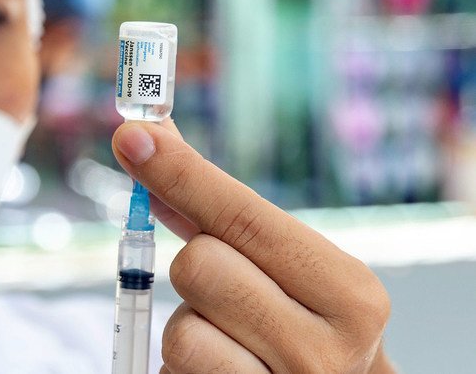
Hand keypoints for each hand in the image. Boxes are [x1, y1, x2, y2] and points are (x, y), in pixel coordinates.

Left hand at [112, 119, 395, 372]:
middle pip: (200, 265)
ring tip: (225, 339)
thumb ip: (221, 208)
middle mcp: (329, 349)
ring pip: (181, 326)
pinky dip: (179, 363)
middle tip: (227, 293)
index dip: (181, 174)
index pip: (246, 218)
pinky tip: (215, 367)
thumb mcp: (283, 269)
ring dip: (186, 324)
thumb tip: (152, 136)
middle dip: (195, 269)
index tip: (134, 136)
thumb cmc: (295, 325)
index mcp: (351, 294)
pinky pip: (175, 366)